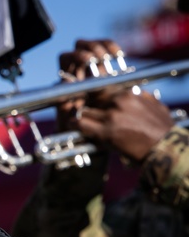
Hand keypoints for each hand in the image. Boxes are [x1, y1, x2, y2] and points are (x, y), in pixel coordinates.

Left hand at [58, 38, 173, 162]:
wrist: (165, 147)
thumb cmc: (162, 129)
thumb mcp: (154, 105)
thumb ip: (140, 97)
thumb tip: (133, 92)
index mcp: (129, 93)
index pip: (101, 89)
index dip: (92, 96)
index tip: (87, 99)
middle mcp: (118, 101)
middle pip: (90, 99)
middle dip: (84, 105)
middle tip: (78, 110)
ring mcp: (111, 116)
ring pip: (83, 111)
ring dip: (78, 116)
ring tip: (73, 120)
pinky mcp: (106, 131)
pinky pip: (81, 124)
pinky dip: (74, 125)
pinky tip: (71, 127)